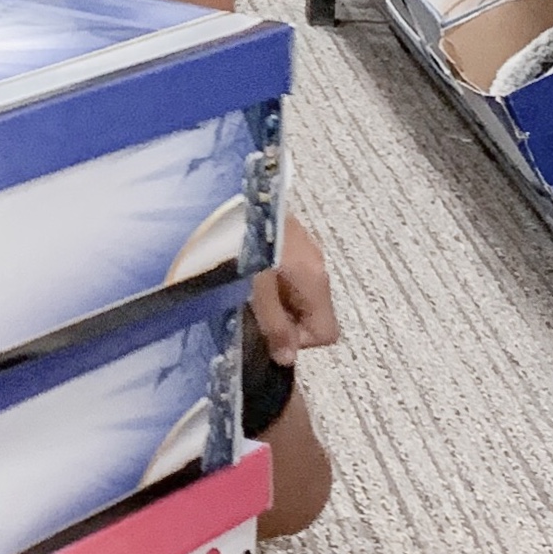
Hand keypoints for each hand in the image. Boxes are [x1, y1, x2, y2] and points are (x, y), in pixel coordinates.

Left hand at [253, 213, 337, 363]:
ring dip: (274, 298)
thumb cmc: (240, 240)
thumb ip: (273, 326)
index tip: (270, 335)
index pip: (326, 333)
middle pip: (312, 311)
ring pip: (297, 290)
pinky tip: (243, 270)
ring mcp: (302, 245)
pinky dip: (268, 277)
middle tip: (252, 311)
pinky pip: (286, 269)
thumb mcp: (254, 291)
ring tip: (243, 289)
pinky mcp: (284, 232)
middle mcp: (315, 261)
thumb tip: (287, 357)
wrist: (225, 196)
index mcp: (314, 278)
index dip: (298, 341)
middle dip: (283, 319)